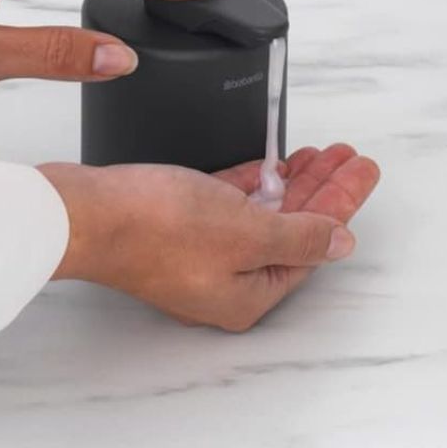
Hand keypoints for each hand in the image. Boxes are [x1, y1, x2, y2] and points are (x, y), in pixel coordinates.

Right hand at [39, 144, 378, 331]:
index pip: (313, 246)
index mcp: (248, 294)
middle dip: (324, 189)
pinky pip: (228, 205)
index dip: (342, 204)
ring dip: (293, 182)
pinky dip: (253, 184)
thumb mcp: (246, 232)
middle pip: (292, 230)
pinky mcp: (176, 229)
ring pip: (262, 215)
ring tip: (319, 153)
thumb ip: (300, 236)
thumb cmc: (154, 228)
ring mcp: (199, 256)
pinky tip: (271, 163)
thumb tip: (339, 243)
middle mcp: (226, 281)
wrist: (84, 213)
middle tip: (348, 157)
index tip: (361, 170)